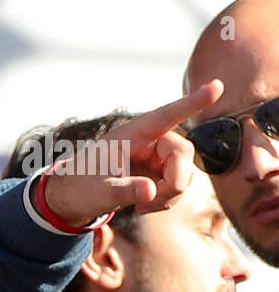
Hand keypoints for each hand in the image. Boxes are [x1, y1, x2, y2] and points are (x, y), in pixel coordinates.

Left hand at [43, 80, 222, 225]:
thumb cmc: (80, 187)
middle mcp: (149, 141)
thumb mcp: (97, 191)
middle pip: (184, 152)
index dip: (192, 103)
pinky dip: (167, 199)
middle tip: (150, 202)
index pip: (166, 115)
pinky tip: (145, 204)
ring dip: (170, 194)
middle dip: (175, 181)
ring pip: (185, 172)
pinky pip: (179, 185)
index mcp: (131, 134)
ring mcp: (157, 157)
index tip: (217, 85)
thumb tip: (150, 192)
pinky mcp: (160, 172)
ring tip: (141, 206)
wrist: (74, 199)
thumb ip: (123, 190)